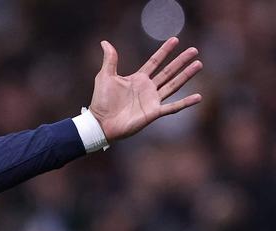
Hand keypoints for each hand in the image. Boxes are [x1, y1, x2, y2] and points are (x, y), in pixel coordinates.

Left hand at [88, 36, 202, 142]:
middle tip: (194, 50)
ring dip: (186, 75)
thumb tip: (105, 43)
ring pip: (173, 85)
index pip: (155, 62)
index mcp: (138, 79)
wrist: (100, 122)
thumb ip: (109, 60)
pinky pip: (173, 107)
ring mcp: (152, 100)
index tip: (175, 39)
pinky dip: (185, 102)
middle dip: (181, 61)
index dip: (164, 51)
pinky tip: (198, 97)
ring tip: (198, 64)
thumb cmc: (101, 101)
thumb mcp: (105, 76)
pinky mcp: (154, 112)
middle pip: (168, 72)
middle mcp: (148, 88)